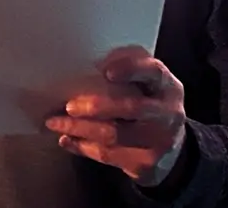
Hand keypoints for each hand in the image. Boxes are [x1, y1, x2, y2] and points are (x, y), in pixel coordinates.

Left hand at [45, 46, 187, 186]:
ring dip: (80, 128)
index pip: (154, 72)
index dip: (131, 69)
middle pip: (133, 108)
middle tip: (70, 105)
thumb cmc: (150, 105)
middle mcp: (168, 115)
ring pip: (114, 135)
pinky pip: (107, 155)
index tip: (106, 71)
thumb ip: (129, 70)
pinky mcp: (144, 164)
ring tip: (56, 122)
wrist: (172, 150)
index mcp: (169, 88)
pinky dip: (82, 146)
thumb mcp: (150, 85)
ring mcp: (158, 142)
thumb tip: (94, 62)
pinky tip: (66, 139)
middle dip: (98, 106)